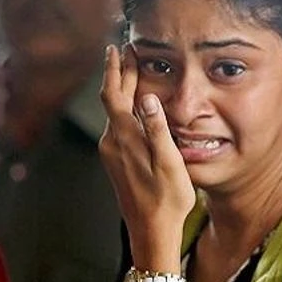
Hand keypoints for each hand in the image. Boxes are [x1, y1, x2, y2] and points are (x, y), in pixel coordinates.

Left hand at [99, 45, 194, 269]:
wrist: (150, 232)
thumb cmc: (166, 200)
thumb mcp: (169, 162)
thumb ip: (158, 128)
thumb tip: (147, 97)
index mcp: (124, 139)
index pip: (113, 94)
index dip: (115, 70)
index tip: (117, 48)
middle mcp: (112, 143)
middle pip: (112, 100)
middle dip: (120, 75)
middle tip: (129, 52)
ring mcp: (112, 154)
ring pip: (114, 113)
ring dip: (123, 91)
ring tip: (134, 72)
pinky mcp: (116, 162)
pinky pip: (118, 126)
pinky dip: (125, 108)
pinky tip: (136, 107)